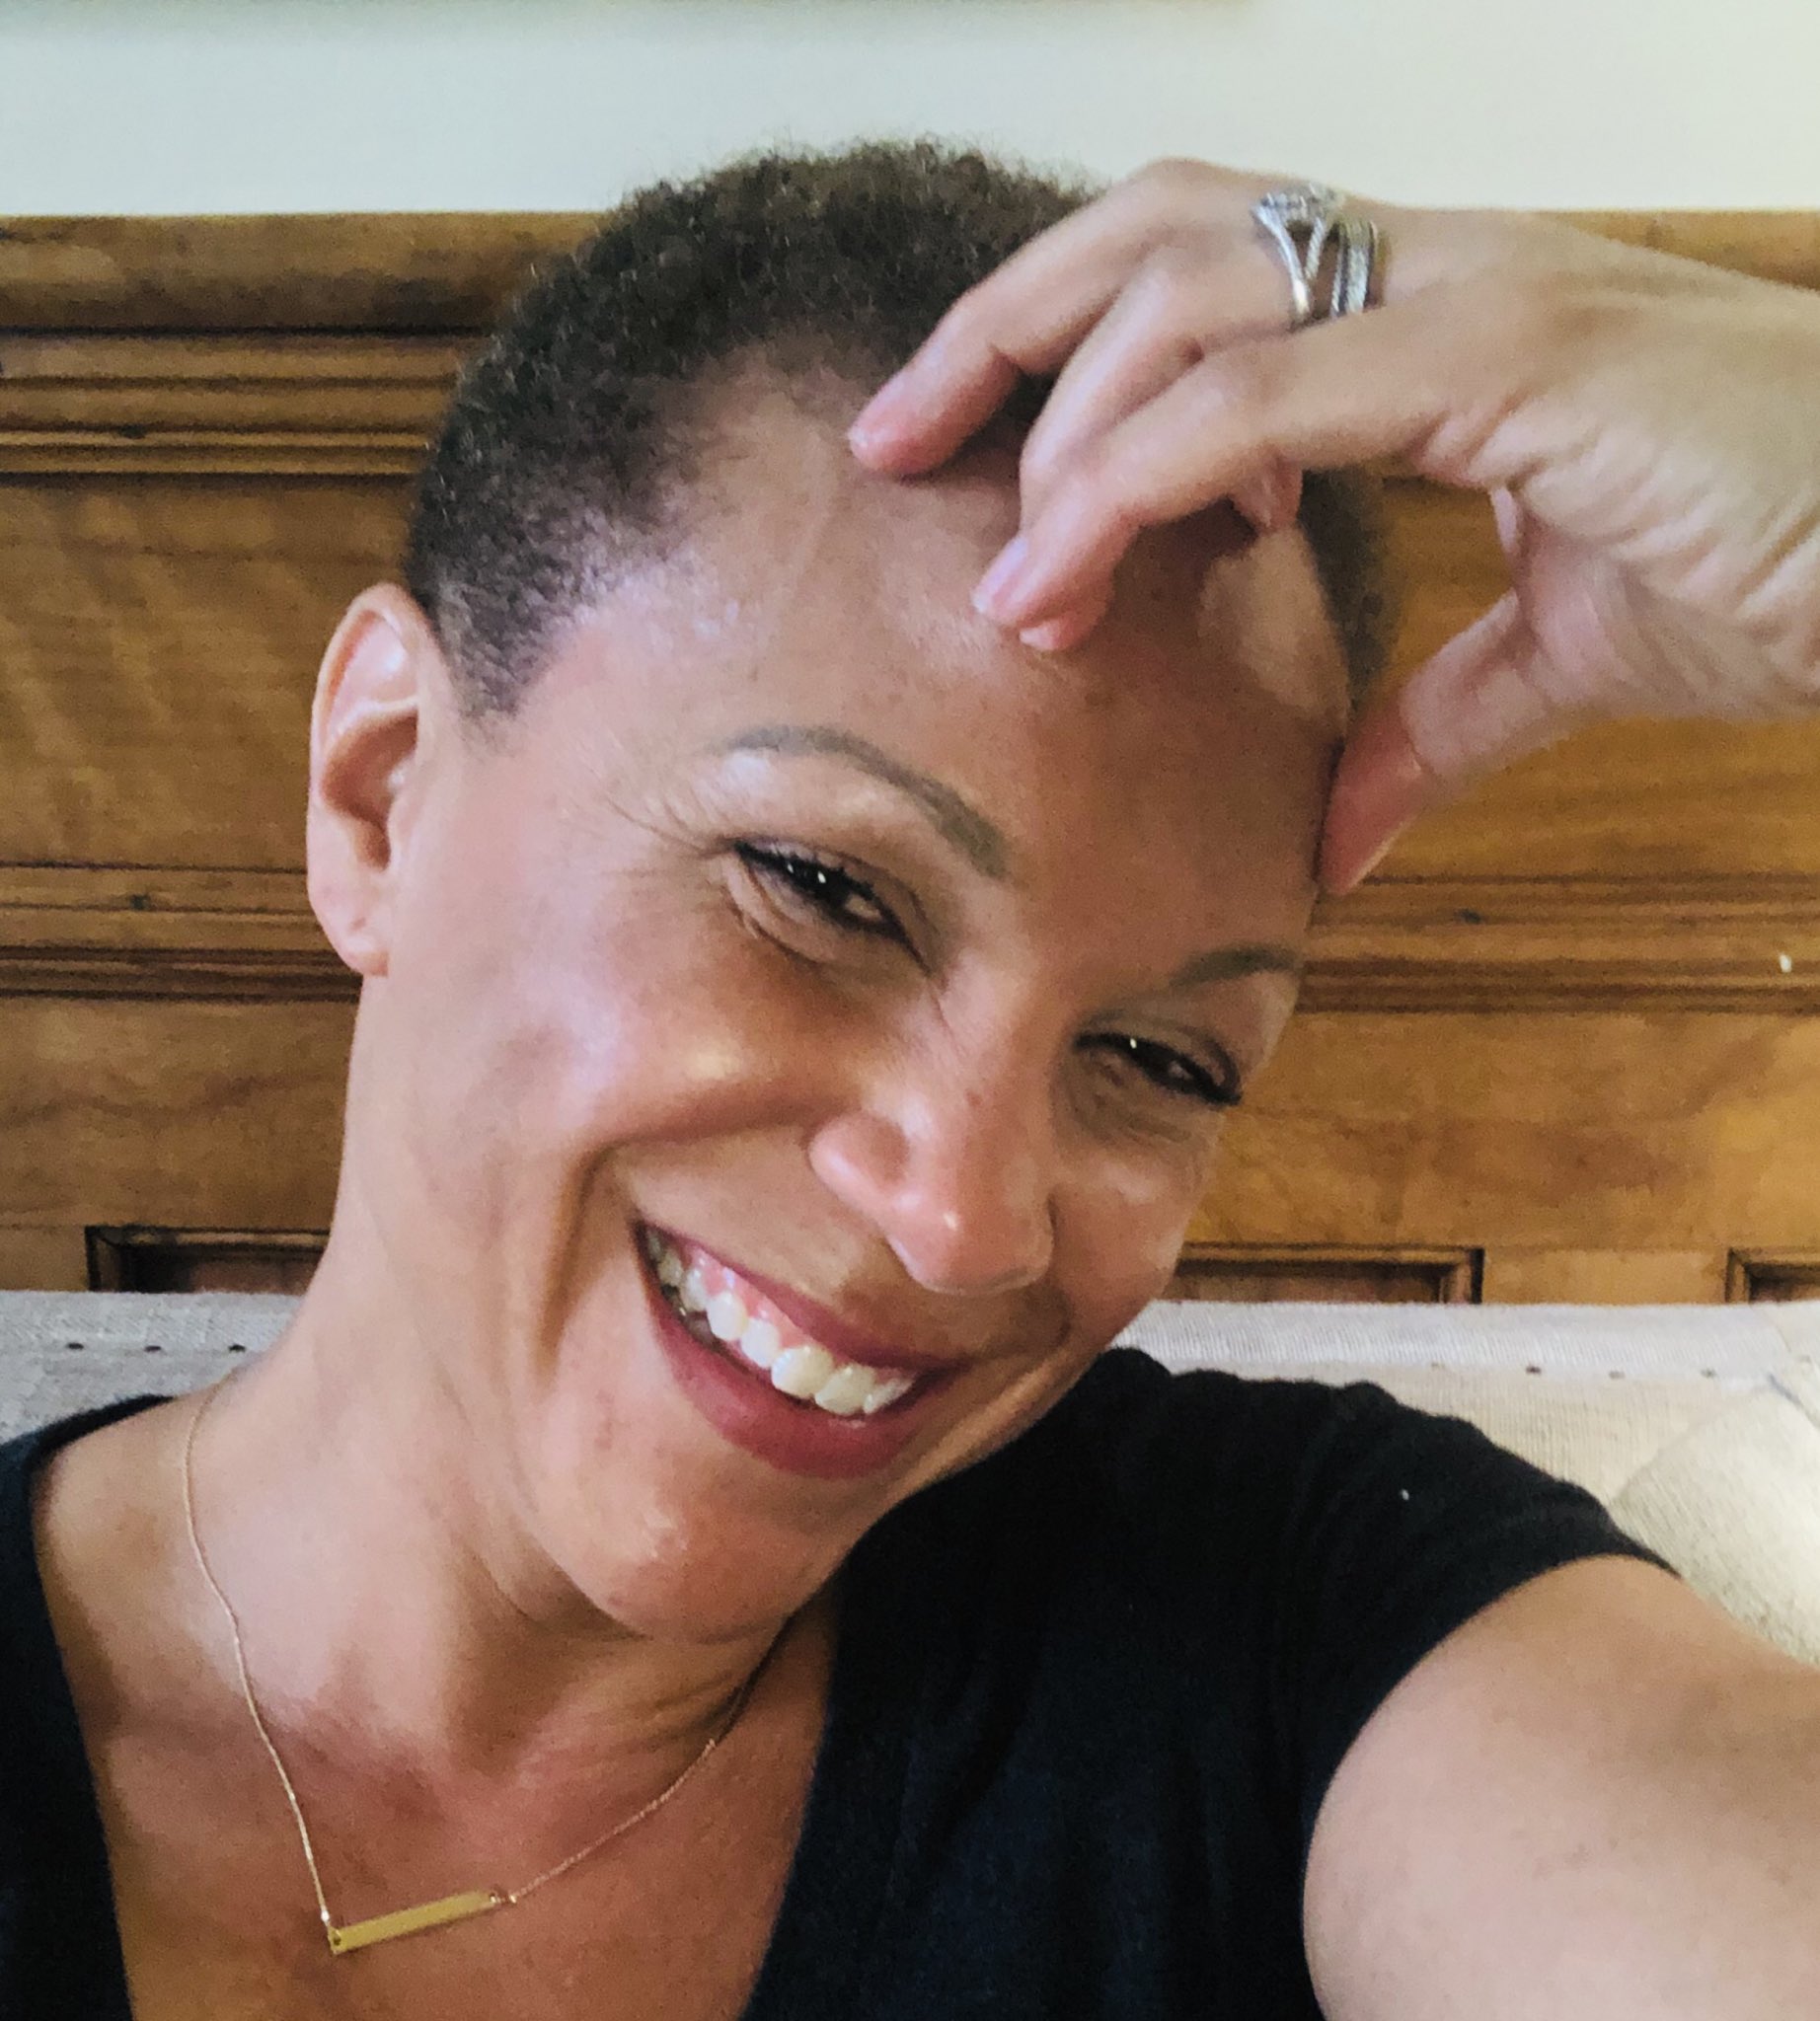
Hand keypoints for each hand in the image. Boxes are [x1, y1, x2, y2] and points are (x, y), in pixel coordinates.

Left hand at [849, 161, 1819, 889]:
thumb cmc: (1781, 565)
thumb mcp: (1558, 657)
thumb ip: (1431, 721)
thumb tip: (1334, 827)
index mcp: (1438, 309)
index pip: (1199, 263)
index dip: (1059, 333)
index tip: (963, 453)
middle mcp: (1438, 266)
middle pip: (1154, 227)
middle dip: (1000, 328)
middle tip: (890, 443)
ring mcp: (1473, 291)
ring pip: (1187, 299)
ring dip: (1060, 439)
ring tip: (1001, 580)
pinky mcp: (1513, 354)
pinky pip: (1266, 396)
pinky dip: (1143, 481)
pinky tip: (1075, 574)